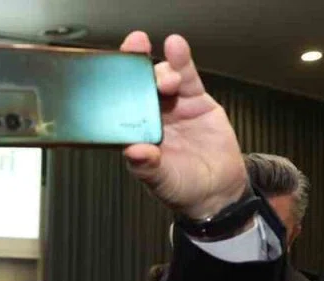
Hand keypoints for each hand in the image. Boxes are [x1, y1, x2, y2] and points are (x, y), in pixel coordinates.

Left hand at [120, 32, 249, 219]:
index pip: (117, 107)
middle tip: (131, 51)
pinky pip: (186, 77)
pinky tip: (176, 47)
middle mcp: (149, 117)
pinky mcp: (194, 100)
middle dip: (132, 66)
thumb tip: (133, 152)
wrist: (217, 190)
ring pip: (160, 79)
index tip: (106, 73)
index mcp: (133, 134)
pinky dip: (181, 61)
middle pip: (136, 86)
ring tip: (167, 81)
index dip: (112, 88)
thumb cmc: (182, 188)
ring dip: (160, 72)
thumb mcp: (162, 182)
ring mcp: (171, 106)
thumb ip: (148, 167)